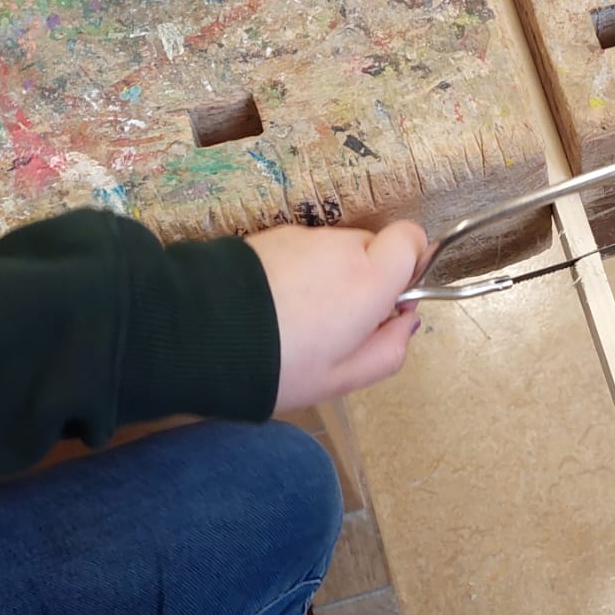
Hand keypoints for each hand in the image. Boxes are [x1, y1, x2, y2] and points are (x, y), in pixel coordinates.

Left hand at [247, 219, 426, 409]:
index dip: (409, 263)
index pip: (410, 239)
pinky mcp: (271, 236)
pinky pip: (302, 251)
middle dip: (365, 278)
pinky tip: (275, 306)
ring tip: (298, 319)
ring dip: (329, 277)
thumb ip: (389, 349)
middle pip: (371, 249)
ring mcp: (303, 238)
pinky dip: (298, 272)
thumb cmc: (281, 365)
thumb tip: (406, 321)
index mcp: (369, 281)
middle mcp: (341, 248)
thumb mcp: (343, 377)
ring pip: (334, 251)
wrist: (203, 336)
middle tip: (339, 322)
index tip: (391, 297)